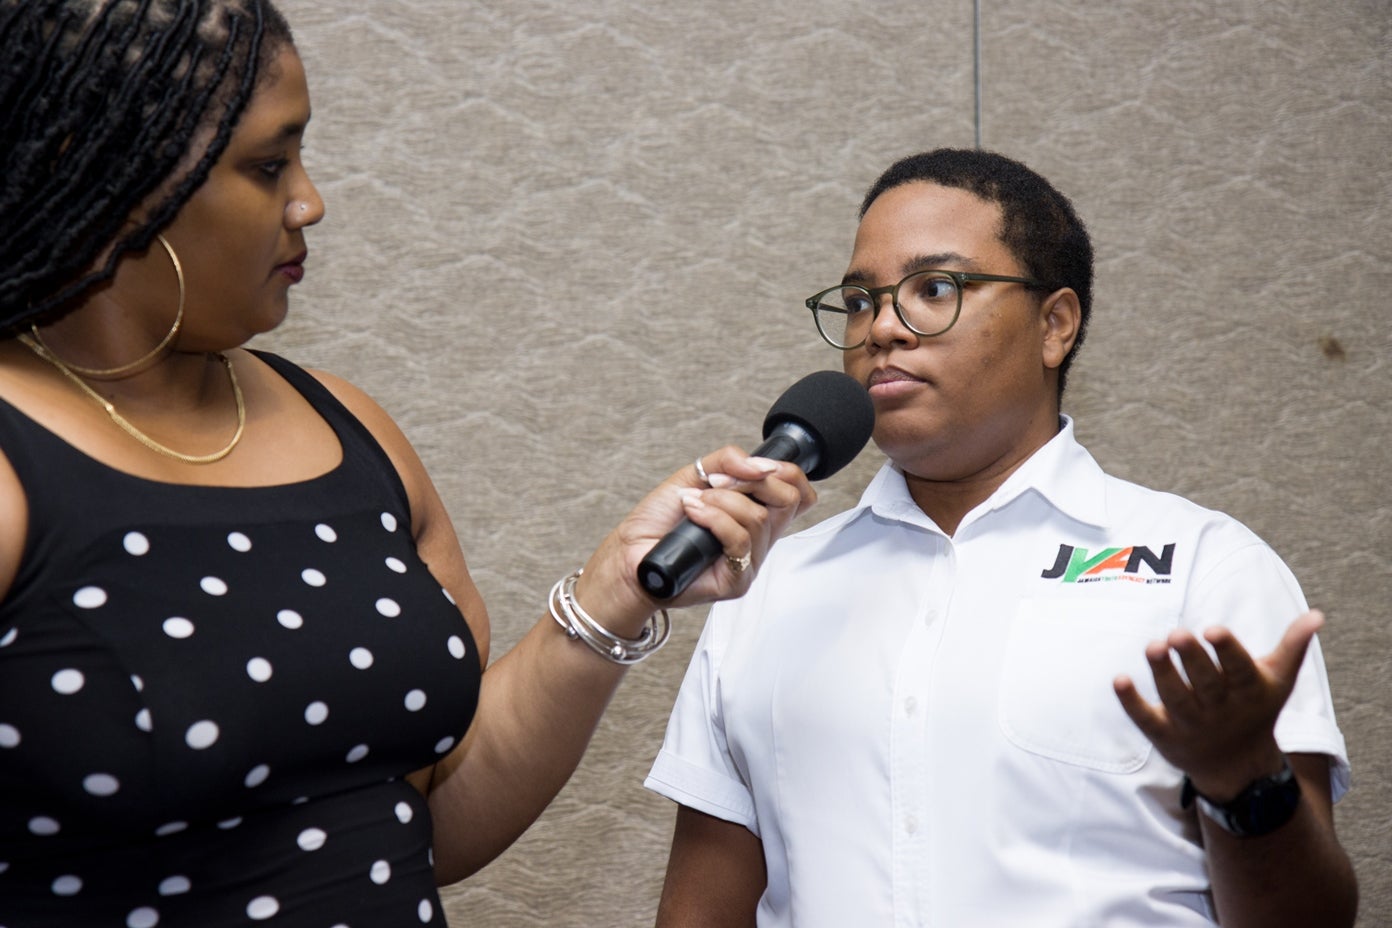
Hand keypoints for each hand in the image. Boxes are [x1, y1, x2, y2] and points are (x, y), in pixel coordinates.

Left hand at [575, 446, 815, 631]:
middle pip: (789, 501)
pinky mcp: (736, 580)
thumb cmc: (659, 522)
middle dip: (751, 482)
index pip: (799, 493)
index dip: (787, 473)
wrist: (630, 555)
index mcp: (757, 513)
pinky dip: (713, 518)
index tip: (756, 466)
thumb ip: (728, 461)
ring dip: (720, 501)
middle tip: (718, 483)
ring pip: (757, 518)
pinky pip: (738, 541)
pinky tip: (693, 514)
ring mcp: (750, 561)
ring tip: (692, 503)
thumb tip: (761, 464)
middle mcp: (759, 538)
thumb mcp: (695, 476)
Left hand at [1113, 610, 1323, 799]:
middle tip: (1177, 633)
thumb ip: (1293, 646)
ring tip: (1152, 646)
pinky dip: (1131, 703)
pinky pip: (1145, 719)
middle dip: (1192, 659)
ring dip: (1162, 674)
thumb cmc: (1256, 710)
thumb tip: (1317, 614)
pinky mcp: (1164, 735)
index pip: (1239, 669)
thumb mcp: (1278, 680)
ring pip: (1175, 698)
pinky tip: (1118, 680)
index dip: (1227, 650)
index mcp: (1248, 691)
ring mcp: (1191, 723)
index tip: (1214, 629)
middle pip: (1204, 683)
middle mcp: (1220, 709)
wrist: (1240, 769)